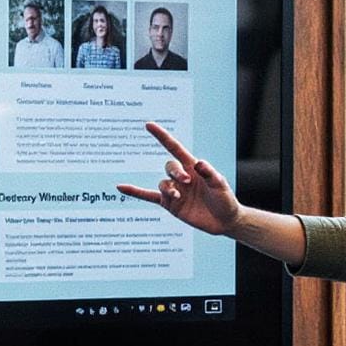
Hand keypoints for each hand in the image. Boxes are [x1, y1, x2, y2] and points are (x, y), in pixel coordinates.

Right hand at [117, 122, 240, 235]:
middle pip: (170, 167)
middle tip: (186, 181)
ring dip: (168, 189)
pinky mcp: (170, 205)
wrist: (224, 220)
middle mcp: (182, 177)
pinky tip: (121, 187)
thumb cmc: (224, 199)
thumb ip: (210, 174)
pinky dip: (135, 192)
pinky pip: (149, 196)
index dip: (162, 137)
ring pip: (163, 184)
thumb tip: (198, 163)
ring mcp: (175, 191)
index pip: (175, 148)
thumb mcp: (221, 185)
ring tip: (178, 196)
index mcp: (193, 167)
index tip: (149, 126)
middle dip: (175, 172)